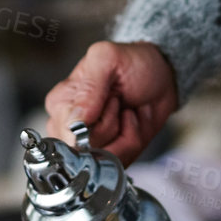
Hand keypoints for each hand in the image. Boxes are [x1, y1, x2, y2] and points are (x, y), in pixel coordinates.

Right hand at [43, 40, 177, 163]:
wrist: (160, 75)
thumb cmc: (131, 63)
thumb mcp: (108, 58)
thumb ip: (89, 87)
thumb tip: (75, 122)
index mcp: (60, 103)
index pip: (71, 134)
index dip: (99, 122)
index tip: (111, 99)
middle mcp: (69, 127)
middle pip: (88, 151)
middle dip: (114, 128)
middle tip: (119, 103)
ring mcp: (89, 143)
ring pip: (105, 159)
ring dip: (127, 135)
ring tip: (126, 111)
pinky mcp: (108, 153)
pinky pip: (120, 162)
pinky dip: (134, 141)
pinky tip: (131, 122)